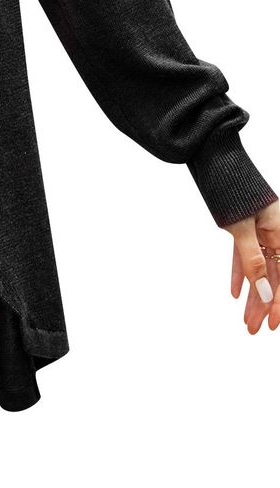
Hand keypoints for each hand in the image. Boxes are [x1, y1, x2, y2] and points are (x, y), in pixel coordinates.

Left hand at [225, 197, 279, 331]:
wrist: (215, 158)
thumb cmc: (232, 189)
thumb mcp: (242, 227)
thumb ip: (252, 259)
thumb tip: (264, 292)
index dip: (279, 302)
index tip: (273, 324)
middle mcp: (275, 233)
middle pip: (272, 276)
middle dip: (263, 305)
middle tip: (253, 330)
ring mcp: (260, 229)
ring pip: (258, 268)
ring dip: (251, 294)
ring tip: (245, 319)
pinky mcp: (245, 226)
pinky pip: (244, 253)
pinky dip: (239, 271)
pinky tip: (234, 292)